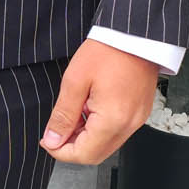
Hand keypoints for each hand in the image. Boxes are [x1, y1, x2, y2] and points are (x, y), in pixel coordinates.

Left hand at [39, 39, 158, 164]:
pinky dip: (100, 127)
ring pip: (107, 144)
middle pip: (96, 154)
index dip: (60, 152)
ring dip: (86, 136)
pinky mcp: (140, 111)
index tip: (47, 140)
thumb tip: (53, 140)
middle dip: (73, 146)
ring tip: (75, 111)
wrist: (135, 34)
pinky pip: (118, 131)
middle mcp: (129, 124)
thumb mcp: (75, 81)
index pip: (84, 154)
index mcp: (113, 120)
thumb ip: (63, 115)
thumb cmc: (108, 50)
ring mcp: (138, 119)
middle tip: (58, 128)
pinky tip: (90, 107)